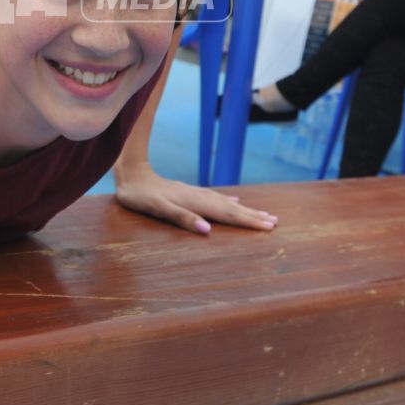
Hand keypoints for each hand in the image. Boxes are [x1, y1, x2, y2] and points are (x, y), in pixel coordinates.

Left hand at [113, 166, 278, 235]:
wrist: (130, 173)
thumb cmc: (140, 196)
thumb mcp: (157, 209)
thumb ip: (182, 218)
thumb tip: (207, 230)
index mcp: (194, 203)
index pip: (227, 214)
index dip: (247, 221)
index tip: (268, 227)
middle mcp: (198, 197)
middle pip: (231, 207)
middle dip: (253, 216)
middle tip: (275, 222)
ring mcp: (195, 193)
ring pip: (226, 202)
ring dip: (245, 209)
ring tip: (262, 214)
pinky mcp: (189, 192)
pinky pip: (216, 198)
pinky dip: (228, 201)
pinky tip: (235, 200)